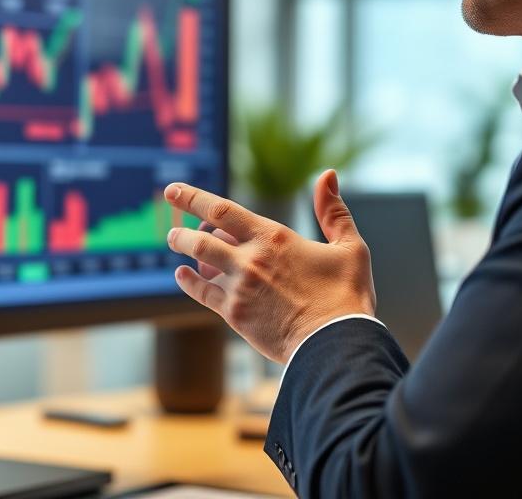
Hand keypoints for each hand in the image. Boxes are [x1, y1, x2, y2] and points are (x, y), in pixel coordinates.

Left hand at [164, 170, 375, 363]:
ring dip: (183, 248)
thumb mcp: (349, 247)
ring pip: (199, 260)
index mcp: (274, 238)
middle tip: (172, 228)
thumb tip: (328, 175)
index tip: (173, 191)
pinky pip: (202, 293)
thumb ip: (334, 211)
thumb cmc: (347, 297)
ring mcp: (240, 287)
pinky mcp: (235, 314)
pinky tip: (182, 275)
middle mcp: (251, 259)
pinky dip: (187, 282)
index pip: (221, 210)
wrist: (337, 346)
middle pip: (201, 236)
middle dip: (182, 228)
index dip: (192, 197)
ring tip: (174, 242)